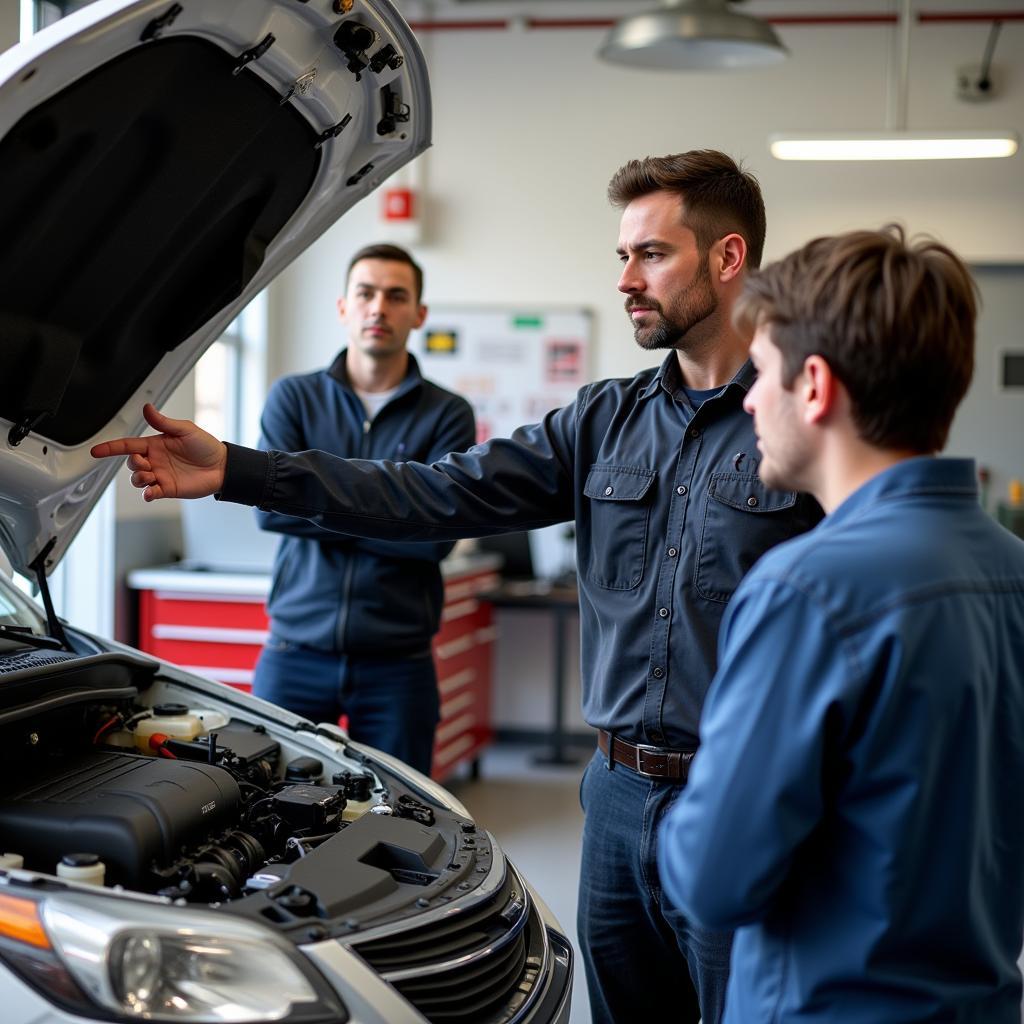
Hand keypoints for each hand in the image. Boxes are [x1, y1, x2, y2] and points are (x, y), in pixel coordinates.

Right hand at [90, 403, 227, 501]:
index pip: (128, 446)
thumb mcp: (185, 430)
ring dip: (138, 478)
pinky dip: (147, 494)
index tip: (96, 451)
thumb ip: (164, 422)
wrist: (222, 466)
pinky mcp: (168, 489)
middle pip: (131, 464)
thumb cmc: (206, 446)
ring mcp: (161, 475)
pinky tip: (151, 492)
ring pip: (137, 480)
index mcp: (155, 445)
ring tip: (150, 476)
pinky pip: (150, 493)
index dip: (111, 448)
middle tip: (146, 464)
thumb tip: (147, 408)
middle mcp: (155, 460)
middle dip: (133, 464)